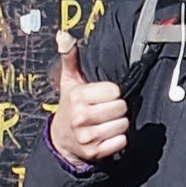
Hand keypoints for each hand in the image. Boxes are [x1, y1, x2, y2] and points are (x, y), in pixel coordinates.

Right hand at [49, 33, 129, 165]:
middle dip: (116, 108)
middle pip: (121, 107)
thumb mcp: (69, 82)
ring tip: (105, 122)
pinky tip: (106, 135)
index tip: (101, 96)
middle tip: (104, 110)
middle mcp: (81, 117)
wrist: (61, 141)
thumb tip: (63, 35)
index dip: (111, 93)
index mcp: (78, 97)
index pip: (114, 91)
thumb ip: (70, 57)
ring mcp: (88, 136)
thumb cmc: (70, 106)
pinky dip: (118, 139)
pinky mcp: (95, 152)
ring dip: (118, 123)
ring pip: (123, 124)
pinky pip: (122, 141)